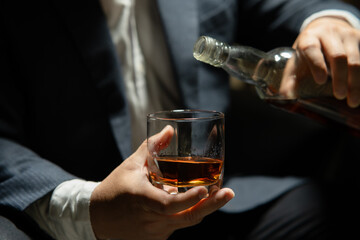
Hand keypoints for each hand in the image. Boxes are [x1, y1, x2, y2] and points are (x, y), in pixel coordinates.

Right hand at [89, 126, 234, 239]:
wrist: (98, 217)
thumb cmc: (116, 187)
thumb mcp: (132, 165)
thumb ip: (152, 147)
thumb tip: (170, 129)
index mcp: (141, 198)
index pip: (168, 205)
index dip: (188, 199)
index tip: (206, 190)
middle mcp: (149, 219)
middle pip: (186, 217)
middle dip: (211, 206)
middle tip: (229, 192)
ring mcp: (154, 232)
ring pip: (185, 221)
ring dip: (202, 207)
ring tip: (218, 192)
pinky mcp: (157, 238)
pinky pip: (178, 225)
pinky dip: (188, 212)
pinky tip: (193, 200)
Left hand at [280, 17, 359, 107]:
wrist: (323, 28)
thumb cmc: (307, 52)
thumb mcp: (296, 62)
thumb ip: (290, 80)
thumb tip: (284, 98)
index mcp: (309, 38)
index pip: (312, 49)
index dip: (316, 65)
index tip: (320, 81)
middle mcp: (329, 33)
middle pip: (338, 56)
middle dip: (340, 78)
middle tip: (340, 96)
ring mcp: (347, 34)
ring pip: (356, 58)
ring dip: (356, 82)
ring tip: (353, 101)